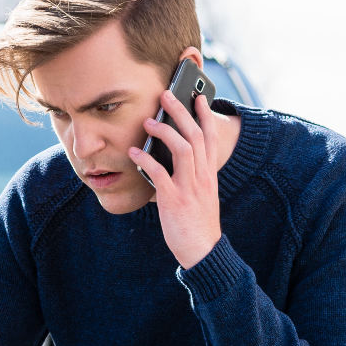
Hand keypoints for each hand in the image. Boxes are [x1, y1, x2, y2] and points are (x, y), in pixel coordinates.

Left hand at [130, 89, 225, 268]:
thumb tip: (174, 159)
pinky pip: (159, 173)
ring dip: (164, 131)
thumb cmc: (198, 224)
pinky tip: (134, 152)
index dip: (204, 116)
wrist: (202, 251)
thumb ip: (194, 176)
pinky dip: (146, 159)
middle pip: (195, 136)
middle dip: (181, 112)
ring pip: (182, 149)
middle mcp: (202, 177)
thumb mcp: (203, 195)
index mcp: (209, 175)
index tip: (198, 97)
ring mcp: (189, 187)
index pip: (210, 138)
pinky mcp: (174, 200)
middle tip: (166, 95)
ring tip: (148, 121)